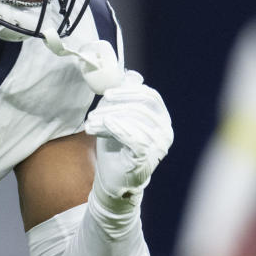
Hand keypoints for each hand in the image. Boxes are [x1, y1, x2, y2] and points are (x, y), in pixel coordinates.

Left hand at [84, 71, 172, 204]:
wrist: (113, 180)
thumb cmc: (116, 147)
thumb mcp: (118, 118)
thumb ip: (125, 98)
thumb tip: (131, 74)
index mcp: (162, 119)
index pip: (150, 97)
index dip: (128, 91)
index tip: (106, 93)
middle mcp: (165, 132)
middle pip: (140, 108)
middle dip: (113, 107)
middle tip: (92, 114)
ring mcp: (159, 146)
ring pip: (133, 122)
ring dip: (106, 120)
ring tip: (89, 125)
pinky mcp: (147, 159)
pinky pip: (134, 138)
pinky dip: (117, 129)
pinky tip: (102, 126)